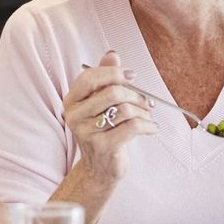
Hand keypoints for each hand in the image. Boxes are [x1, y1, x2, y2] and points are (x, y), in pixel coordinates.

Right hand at [63, 51, 156, 184]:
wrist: (99, 169)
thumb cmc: (103, 132)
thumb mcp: (101, 104)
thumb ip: (104, 78)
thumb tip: (112, 54)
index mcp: (72, 101)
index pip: (90, 78)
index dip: (113, 73)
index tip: (132, 76)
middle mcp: (75, 116)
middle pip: (112, 92)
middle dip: (136, 95)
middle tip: (147, 102)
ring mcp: (87, 132)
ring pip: (125, 110)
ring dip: (144, 112)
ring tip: (148, 117)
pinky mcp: (103, 146)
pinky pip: (133, 127)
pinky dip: (148, 125)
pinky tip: (151, 128)